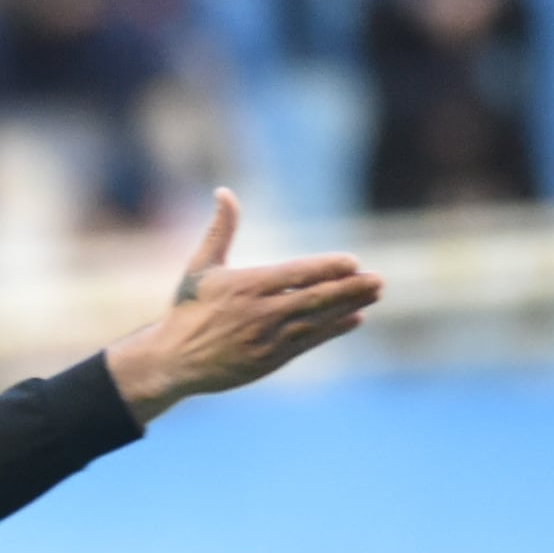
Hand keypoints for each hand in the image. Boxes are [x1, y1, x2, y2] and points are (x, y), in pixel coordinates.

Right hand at [102, 191, 377, 423]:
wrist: (174, 361)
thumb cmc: (188, 309)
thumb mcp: (200, 266)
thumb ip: (220, 229)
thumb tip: (224, 191)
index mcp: (245, 286)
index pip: (294, 275)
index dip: (325, 269)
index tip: (353, 262)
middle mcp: (260, 313)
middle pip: (314, 299)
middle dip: (349, 289)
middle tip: (379, 279)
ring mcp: (267, 339)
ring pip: (317, 320)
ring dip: (349, 306)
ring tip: (375, 294)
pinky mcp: (271, 360)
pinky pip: (309, 342)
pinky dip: (333, 330)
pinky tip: (354, 318)